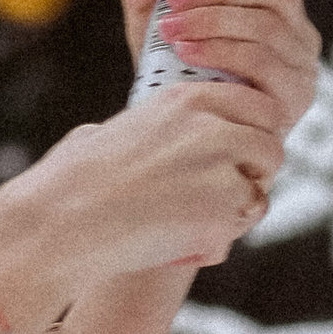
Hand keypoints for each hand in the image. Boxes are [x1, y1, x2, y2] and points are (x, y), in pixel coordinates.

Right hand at [0, 78, 283, 296]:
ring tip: (205, 215)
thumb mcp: (109, 132)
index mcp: (183, 99)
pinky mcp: (225, 203)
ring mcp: (221, 161)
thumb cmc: (70, 183)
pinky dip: (229, 228)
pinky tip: (194, 234)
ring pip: (264, 178)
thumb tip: (120, 137)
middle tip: (226, 188)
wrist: (63, 220)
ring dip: (244, 197)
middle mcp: (209, 123)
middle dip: (255, 165)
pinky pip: (248, 215)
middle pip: (269, 138)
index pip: (253, 101)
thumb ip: (141, 130)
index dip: (251, 129)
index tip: (238, 150)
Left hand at [119, 0, 320, 137]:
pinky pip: (261, 64)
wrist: (185, 134)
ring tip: (173, 27)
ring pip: (267, 26)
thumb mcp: (156, 28)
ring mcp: (300, 66)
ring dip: (214, 21)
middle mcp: (299, 30)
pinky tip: (187, 52)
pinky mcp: (292, 99)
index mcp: (278, 3)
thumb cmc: (178, 74)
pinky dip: (220, 51)